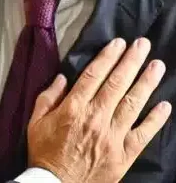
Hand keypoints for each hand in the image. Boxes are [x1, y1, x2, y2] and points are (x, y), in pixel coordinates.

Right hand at [27, 37, 170, 182]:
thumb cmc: (44, 152)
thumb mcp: (35, 121)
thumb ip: (47, 97)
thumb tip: (63, 78)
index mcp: (73, 108)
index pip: (94, 76)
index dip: (108, 57)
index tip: (119, 43)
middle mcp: (95, 118)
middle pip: (117, 84)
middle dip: (131, 62)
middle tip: (143, 44)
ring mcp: (112, 137)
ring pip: (133, 104)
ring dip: (146, 83)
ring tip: (157, 66)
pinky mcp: (124, 154)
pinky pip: (142, 134)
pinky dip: (155, 119)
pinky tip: (165, 105)